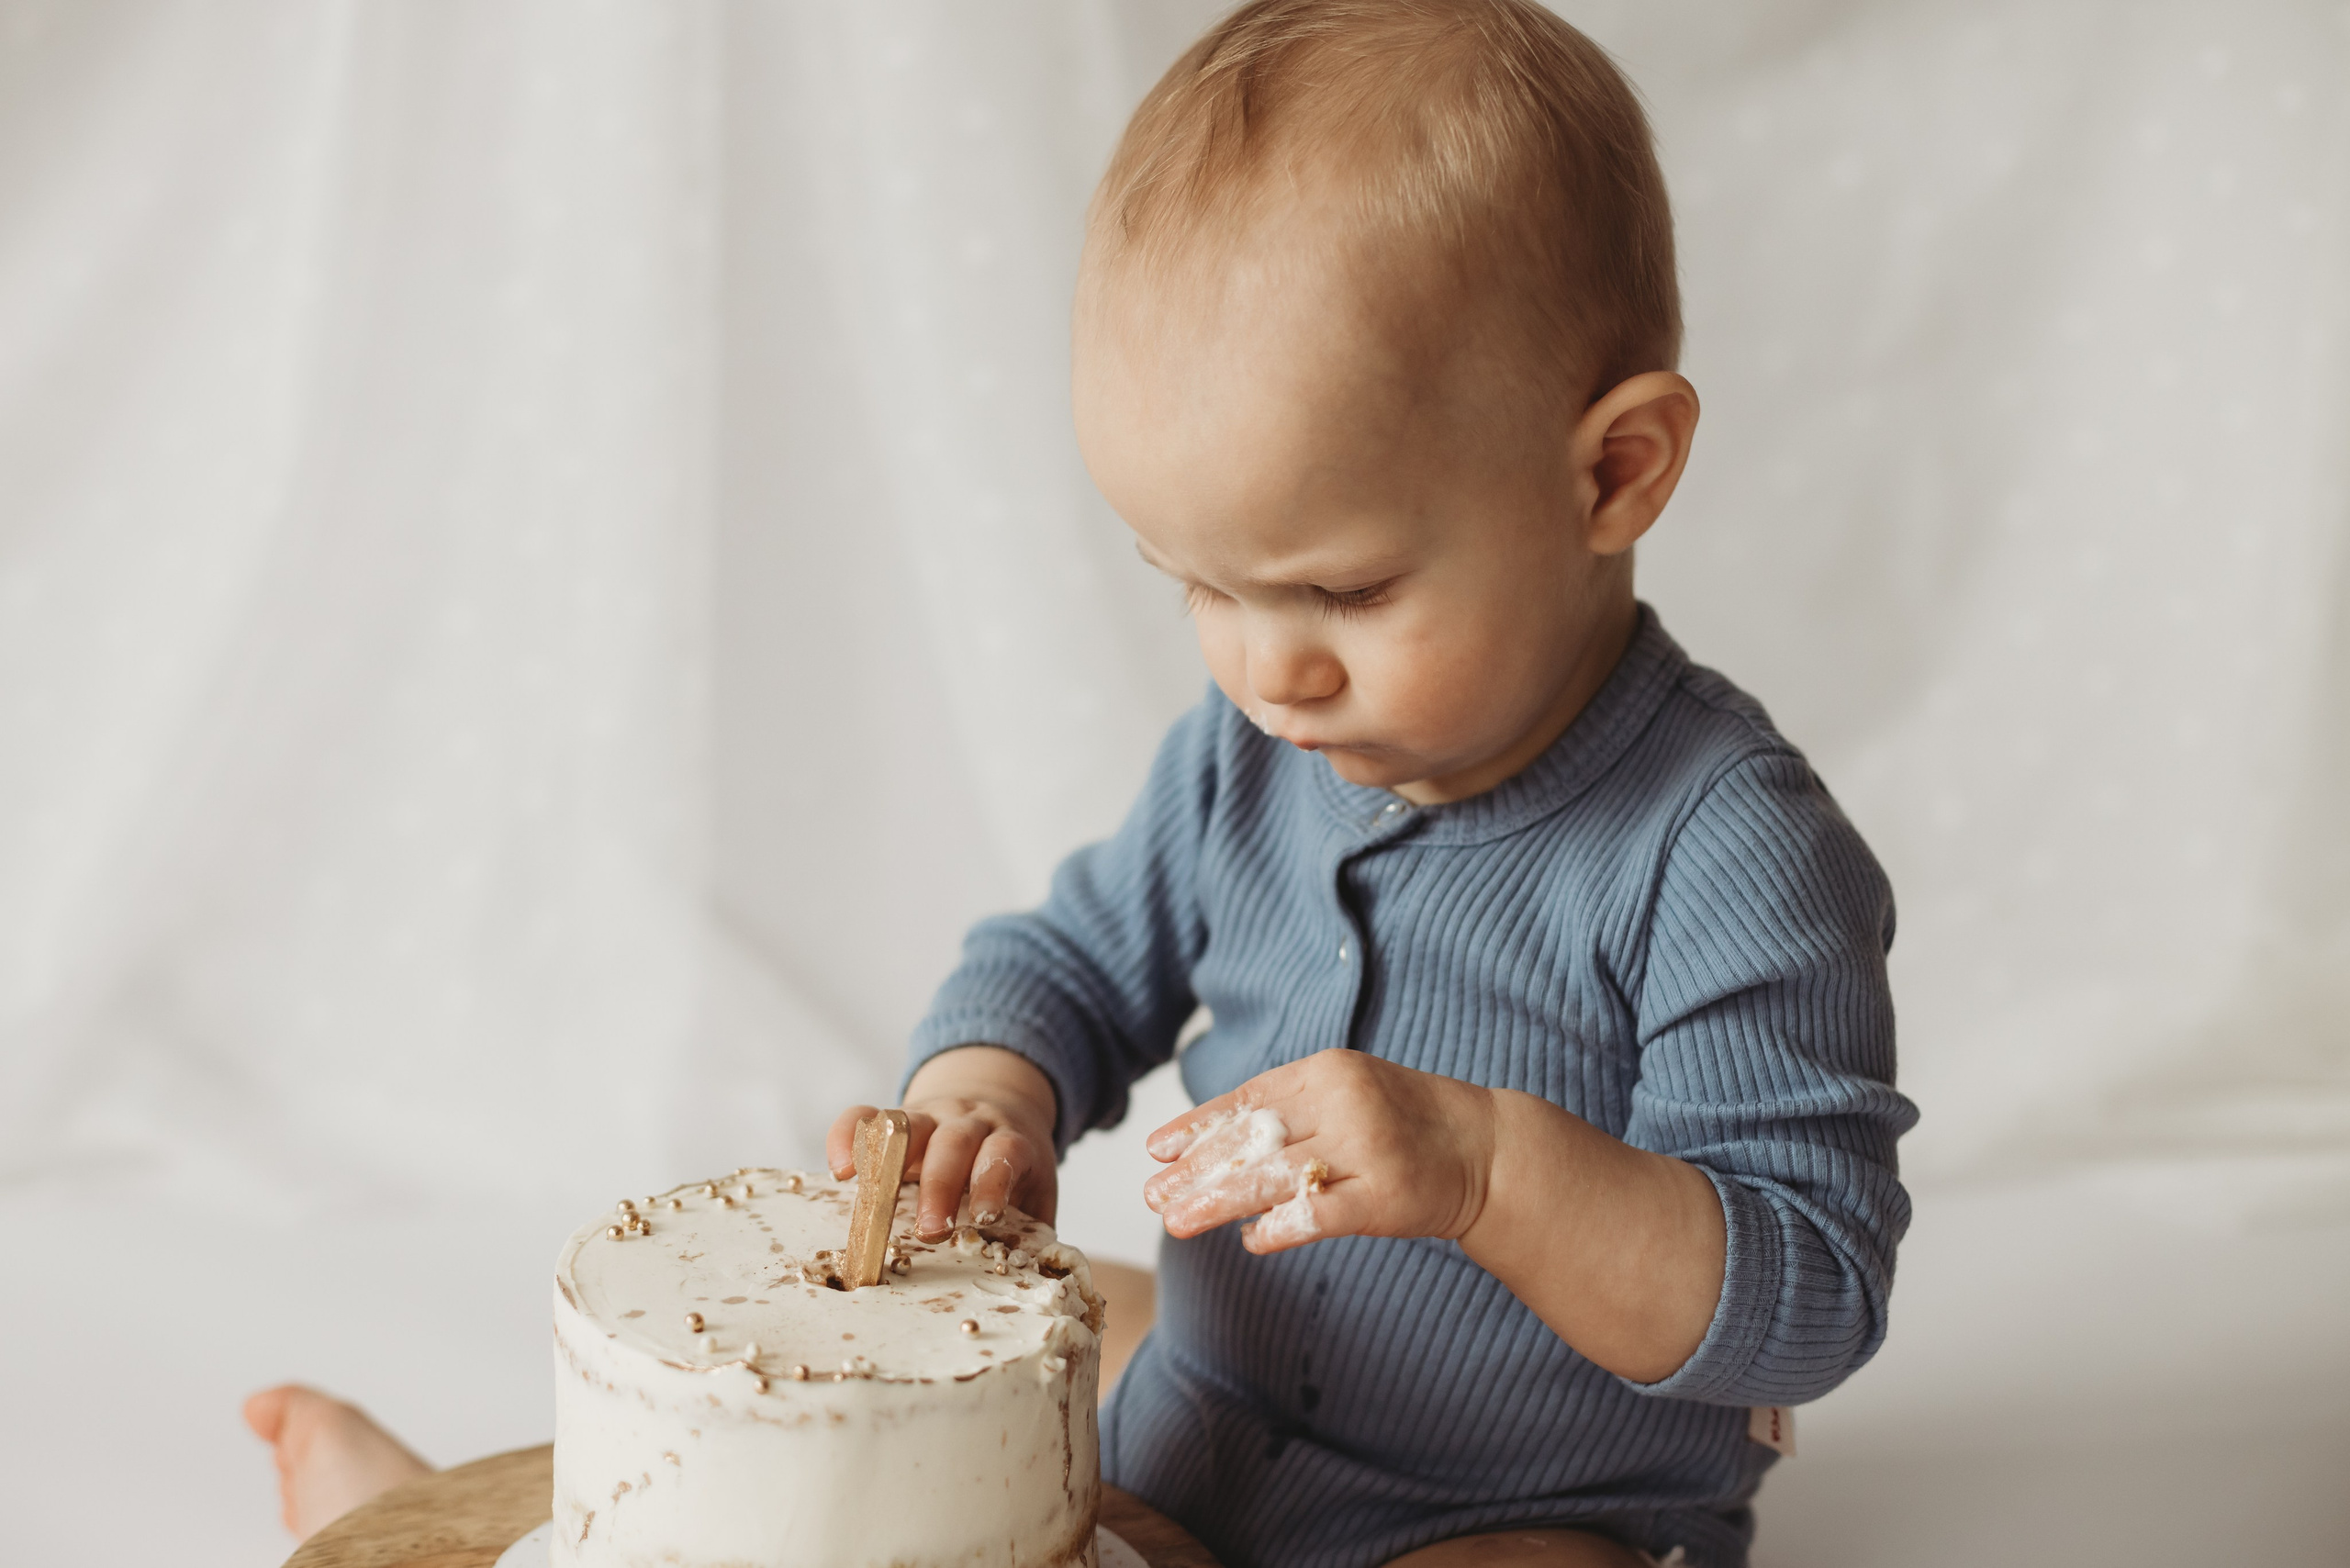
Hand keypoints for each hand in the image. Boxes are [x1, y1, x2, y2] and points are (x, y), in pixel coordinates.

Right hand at [827, 1045, 1059, 1241]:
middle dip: (939, 1186)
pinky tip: (841, 1168)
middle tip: (929, 1231)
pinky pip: (866, 1115)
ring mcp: (930, 1115)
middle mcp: (969, 1122)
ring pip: (909, 1125)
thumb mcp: (1034, 1191)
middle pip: (954, 1143)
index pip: (1005, 1152)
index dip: (993, 1181)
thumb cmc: (1013, 1168)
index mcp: (1010, 1140)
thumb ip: (1033, 1232)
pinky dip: (849, 1136)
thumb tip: (1029, 1281)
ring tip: (867, 1195)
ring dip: (888, 1161)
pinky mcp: (894, 1118)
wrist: (999, 1106)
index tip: (985, 1217)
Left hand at [1142, 1049, 1497, 1254]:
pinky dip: (1284, 1226)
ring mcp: (1368, 1149)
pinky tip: (1252, 1242)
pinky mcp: (1388, 1195)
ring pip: (1276, 1177)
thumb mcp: (1346, 1094)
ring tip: (1178, 1222)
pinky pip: (1323, 1212)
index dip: (1197, 1127)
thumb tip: (1210, 1146)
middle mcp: (1344, 1102)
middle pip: (1254, 1139)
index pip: (1248, 1099)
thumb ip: (1288, 1110)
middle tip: (1154, 1197)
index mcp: (1327, 1070)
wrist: (1486, 1147)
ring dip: (1220, 1201)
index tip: (1155, 1151)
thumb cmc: (1404, 1122)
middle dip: (1196, 1170)